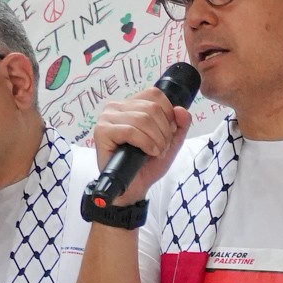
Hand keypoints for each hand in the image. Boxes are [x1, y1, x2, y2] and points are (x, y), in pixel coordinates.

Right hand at [91, 87, 192, 206]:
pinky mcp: (102, 131)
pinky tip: (148, 153)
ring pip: (143, 119)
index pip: (155, 94)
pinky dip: (145, 143)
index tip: (167, 134)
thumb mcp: (170, 142)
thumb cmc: (147, 164)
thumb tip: (181, 109)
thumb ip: (180, 125)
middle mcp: (116, 107)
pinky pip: (130, 130)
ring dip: (156, 139)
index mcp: (131, 104)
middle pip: (152, 108)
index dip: (168, 115)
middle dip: (164, 131)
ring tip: (155, 152)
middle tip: (161, 148)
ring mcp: (107, 118)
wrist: (134, 187)